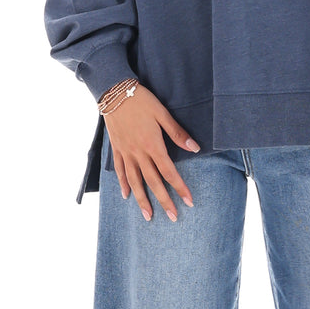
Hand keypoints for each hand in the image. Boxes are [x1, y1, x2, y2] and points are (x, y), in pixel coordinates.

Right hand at [104, 84, 199, 222]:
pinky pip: (120, 171)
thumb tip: (195, 148)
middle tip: (173, 217)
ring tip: (148, 216)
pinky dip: (123, 184)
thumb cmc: (141, 100)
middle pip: (153, 182)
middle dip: (164, 201)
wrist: (114, 91)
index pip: (169, 172)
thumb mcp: (162, 113)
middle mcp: (139, 153)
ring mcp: (126, 152)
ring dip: (142, 200)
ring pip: (135, 181)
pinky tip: (127, 195)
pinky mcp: (116, 149)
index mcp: (153, 145)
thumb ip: (177, 133)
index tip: (189, 201)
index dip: (180, 188)